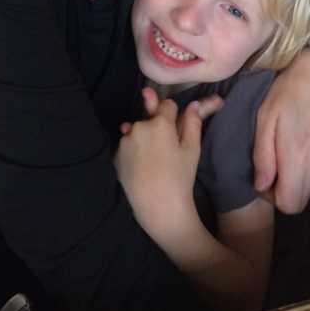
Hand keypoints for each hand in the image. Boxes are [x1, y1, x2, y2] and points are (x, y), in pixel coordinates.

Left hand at [115, 97, 204, 239]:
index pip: (167, 105)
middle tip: (165, 147)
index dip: (173, 115)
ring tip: (153, 159)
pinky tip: (142, 166)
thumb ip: (192, 123)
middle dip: (157, 126)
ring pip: (136, 131)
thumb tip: (193, 104)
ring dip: (143, 137)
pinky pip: (127, 145)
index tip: (176, 129)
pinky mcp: (116, 155)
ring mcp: (124, 141)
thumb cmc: (180, 177)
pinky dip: (133, 150)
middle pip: (150, 118)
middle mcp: (139, 127)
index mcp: (160, 123)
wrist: (158, 207)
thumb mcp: (192, 149)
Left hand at [253, 48, 309, 213]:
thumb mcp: (265, 118)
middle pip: (300, 198)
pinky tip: (299, 135)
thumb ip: (263, 156)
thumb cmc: (288, 90)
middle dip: (282, 188)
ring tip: (284, 141)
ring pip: (309, 182)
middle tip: (271, 161)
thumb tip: (261, 185)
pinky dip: (306, 161)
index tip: (263, 175)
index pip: (288, 204)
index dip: (272, 197)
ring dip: (294, 172)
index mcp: (299, 157)